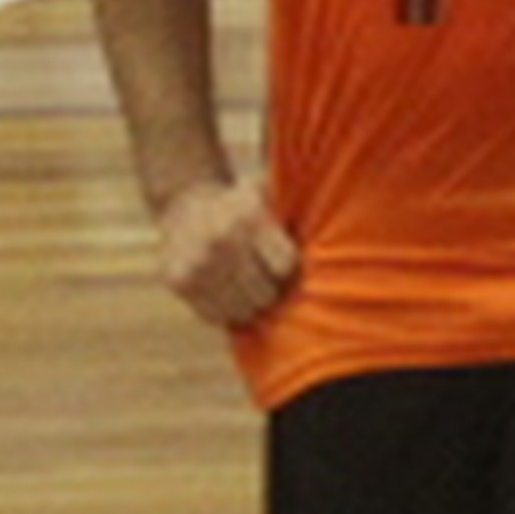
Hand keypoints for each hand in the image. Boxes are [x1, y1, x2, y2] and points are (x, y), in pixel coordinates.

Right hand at [151, 176, 299, 329]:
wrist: (185, 204)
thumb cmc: (242, 207)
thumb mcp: (270, 198)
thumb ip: (296, 216)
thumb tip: (336, 238)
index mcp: (249, 217)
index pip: (285, 266)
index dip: (287, 269)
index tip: (282, 263)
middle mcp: (221, 240)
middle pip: (265, 294)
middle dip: (270, 289)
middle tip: (264, 278)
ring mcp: (197, 263)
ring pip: (241, 310)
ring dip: (249, 303)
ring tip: (246, 285)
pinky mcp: (178, 281)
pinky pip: (215, 315)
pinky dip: (224, 310)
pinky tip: (224, 291)